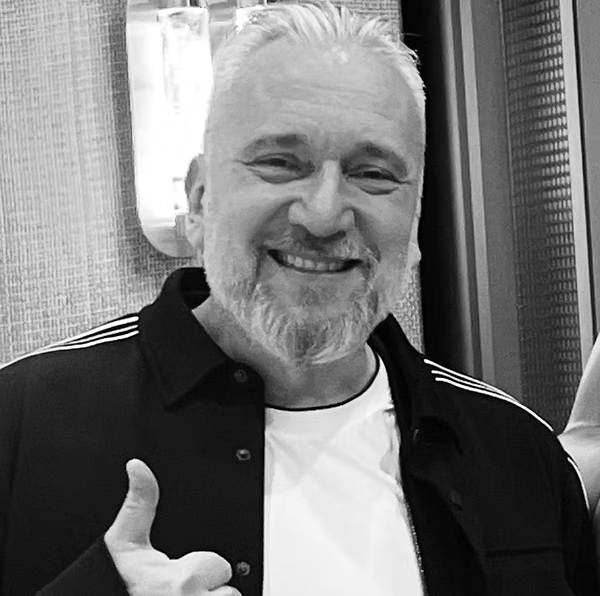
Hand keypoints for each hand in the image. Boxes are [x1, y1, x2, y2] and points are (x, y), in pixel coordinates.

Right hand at [104, 459, 239, 595]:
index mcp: (181, 579)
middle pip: (228, 594)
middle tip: (181, 595)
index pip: (219, 566)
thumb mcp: (124, 542)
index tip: (181, 575)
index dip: (201, 569)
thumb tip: (137, 466)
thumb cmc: (108, 583)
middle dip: (209, 592)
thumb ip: (140, 502)